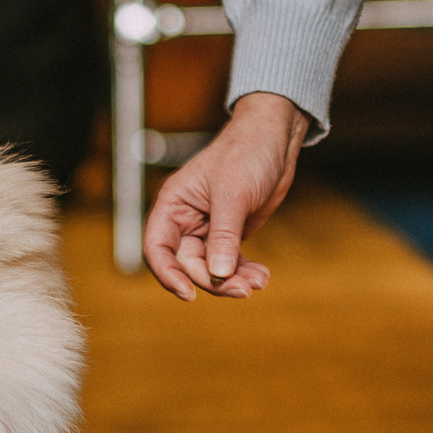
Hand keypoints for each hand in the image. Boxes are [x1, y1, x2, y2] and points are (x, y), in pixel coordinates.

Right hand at [142, 92, 305, 300]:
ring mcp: (208, 229)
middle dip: (213, 281)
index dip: (168, 274)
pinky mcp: (230, 235)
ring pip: (211, 269)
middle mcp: (185, 221)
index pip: (157, 249)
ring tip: (258, 282)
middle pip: (187, 265)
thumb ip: (223, 236)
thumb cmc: (246, 153)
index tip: (189, 293)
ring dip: (232, 281)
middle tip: (241, 288)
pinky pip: (230, 263)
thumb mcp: (232, 195)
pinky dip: (244, 273)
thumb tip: (217, 275)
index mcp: (173, 205)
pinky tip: (261, 276)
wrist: (275, 139)